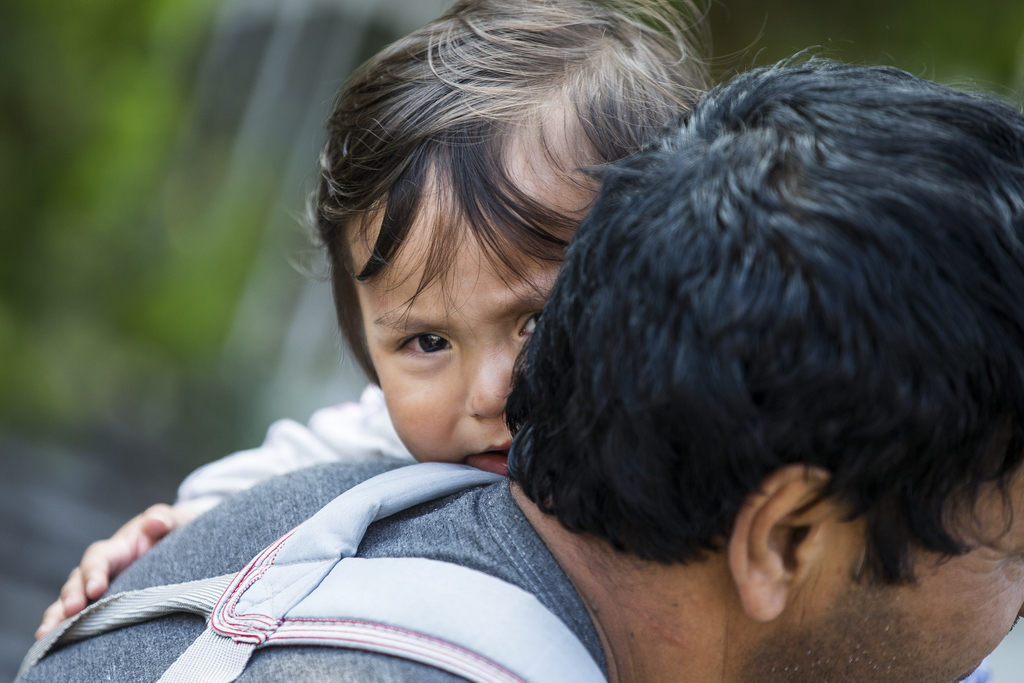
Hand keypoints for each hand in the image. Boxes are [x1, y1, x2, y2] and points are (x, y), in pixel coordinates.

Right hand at [35, 503, 196, 639]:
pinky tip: (53, 645)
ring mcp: (100, 590)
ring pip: (70, 602)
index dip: (94, 572)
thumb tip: (154, 522)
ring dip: (58, 617)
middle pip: (76, 582)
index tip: (96, 589)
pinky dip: (65, 630)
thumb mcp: (176, 521)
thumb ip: (166, 518)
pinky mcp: (104, 608)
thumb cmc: (174, 533)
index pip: (98, 558)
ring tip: (47, 635)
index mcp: (118, 549)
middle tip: (71, 612)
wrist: (177, 548)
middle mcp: (102, 571)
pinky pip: (81, 619)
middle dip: (70, 597)